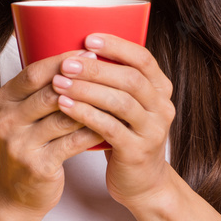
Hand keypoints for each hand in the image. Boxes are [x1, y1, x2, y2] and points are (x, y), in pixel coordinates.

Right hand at [0, 49, 105, 219]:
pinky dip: (93, 131)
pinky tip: (111, 124)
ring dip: (92, 105)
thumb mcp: (26, 114)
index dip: (62, 60)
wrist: (18, 194)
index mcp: (3, 101)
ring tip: (115, 95)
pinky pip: (73, 142)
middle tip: (108, 72)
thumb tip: (80, 58)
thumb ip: (43, 89)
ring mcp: (19, 145)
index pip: (33, 73)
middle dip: (81, 81)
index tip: (89, 52)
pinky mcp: (37, 166)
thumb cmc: (30, 145)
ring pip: (63, 117)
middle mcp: (6, 120)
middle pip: (49, 93)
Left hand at [51, 33, 175, 211]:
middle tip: (66, 63)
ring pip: (120, 102)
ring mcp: (153, 130)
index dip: (116, 46)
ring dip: (87, 90)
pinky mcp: (138, 152)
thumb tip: (76, 49)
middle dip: (96, 68)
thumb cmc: (125, 134)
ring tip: (59, 83)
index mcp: (160, 89)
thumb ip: (113, 80)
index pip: (143, 58)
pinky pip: (110, 128)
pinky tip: (64, 106)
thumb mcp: (125, 104)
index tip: (88, 38)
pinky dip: (85, 114)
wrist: (142, 183)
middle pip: (130, 79)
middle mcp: (162, 107)